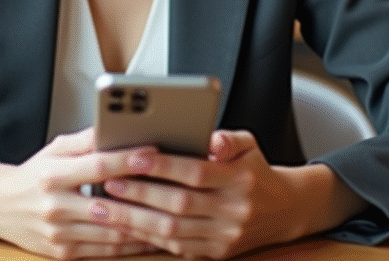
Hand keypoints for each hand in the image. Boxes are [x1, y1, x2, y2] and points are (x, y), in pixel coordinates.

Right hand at [0, 127, 159, 258]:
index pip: (96, 166)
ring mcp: (59, 234)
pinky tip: (151, 235)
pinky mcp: (64, 253)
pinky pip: (105, 252)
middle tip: (175, 189)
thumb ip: (87, 141)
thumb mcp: (55, 150)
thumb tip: (117, 128)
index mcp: (53, 175)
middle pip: (109, 206)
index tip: (153, 152)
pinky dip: (131, 244)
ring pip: (112, 233)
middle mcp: (55, 206)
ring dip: (144, 226)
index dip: (127, 160)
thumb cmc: (32, 175)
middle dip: (145, 199)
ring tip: (171, 216)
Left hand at [90, 130, 363, 258]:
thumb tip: (209, 138)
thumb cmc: (255, 171)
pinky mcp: (215, 254)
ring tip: (105, 207)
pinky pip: (175, 248)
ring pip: (172, 232)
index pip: (196, 172)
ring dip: (134, 220)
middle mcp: (233, 212)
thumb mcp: (249, 144)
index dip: (163, 166)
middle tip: (107, 182)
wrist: (283, 210)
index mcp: (240, 180)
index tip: (133, 157)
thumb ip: (227, 138)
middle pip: (179, 205)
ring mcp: (224, 237)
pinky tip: (124, 226)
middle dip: (139, 194)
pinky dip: (146, 237)